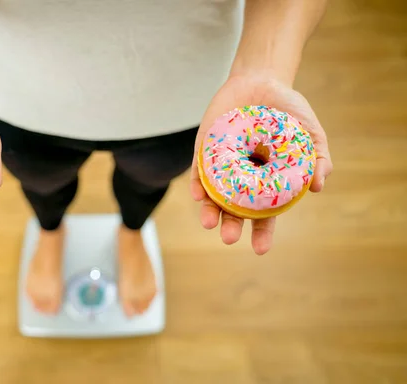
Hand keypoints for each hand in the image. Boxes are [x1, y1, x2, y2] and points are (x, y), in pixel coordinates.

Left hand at [190, 74, 332, 254]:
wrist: (262, 80)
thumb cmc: (289, 111)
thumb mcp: (310, 133)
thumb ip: (318, 158)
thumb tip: (318, 186)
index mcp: (266, 183)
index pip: (264, 215)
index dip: (262, 233)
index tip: (260, 249)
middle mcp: (242, 179)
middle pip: (234, 210)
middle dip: (231, 226)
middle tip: (229, 238)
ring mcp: (222, 165)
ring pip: (213, 195)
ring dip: (209, 210)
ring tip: (209, 223)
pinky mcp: (205, 150)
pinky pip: (198, 171)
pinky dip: (197, 183)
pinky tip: (198, 194)